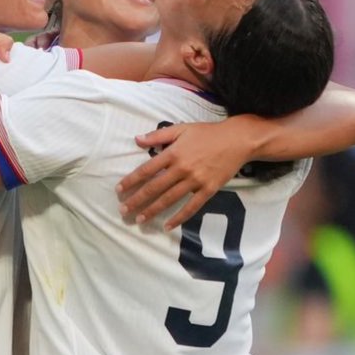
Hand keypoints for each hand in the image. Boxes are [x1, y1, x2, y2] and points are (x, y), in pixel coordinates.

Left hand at [117, 119, 256, 228]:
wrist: (236, 140)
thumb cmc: (206, 133)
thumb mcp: (181, 128)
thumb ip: (158, 136)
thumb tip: (137, 139)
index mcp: (173, 153)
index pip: (147, 169)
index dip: (132, 180)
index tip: (119, 190)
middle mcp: (182, 168)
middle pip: (155, 187)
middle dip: (137, 199)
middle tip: (124, 210)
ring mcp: (195, 181)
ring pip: (170, 199)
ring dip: (153, 210)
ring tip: (139, 220)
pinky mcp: (208, 190)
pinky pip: (191, 207)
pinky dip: (179, 218)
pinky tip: (167, 226)